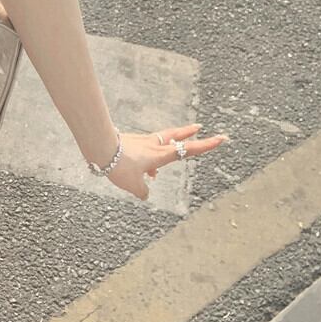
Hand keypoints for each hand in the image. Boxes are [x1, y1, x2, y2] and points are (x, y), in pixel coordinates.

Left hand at [94, 123, 229, 201]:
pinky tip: (138, 170)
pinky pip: (142, 149)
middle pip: (175, 136)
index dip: (206, 145)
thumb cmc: (118, 164)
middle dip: (188, 132)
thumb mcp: (132, 185)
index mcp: (160, 155)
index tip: (221, 138)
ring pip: (158, 141)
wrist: (99, 147)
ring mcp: (140, 142)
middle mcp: (153, 146)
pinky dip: (145, 157)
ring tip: (156, 171)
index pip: (188, 150)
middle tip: (198, 126)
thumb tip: (145, 194)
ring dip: (164, 147)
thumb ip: (142, 191)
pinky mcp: (128, 143)